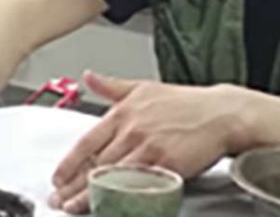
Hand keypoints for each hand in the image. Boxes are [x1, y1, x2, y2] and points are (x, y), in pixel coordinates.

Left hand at [50, 71, 246, 213]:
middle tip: (59, 199)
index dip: (69, 163)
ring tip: (76, 207)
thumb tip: (89, 77)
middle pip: (96, 165)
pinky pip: (140, 186)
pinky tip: (112, 207)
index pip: (87, 142)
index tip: (58, 177)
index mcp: (122, 113)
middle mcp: (132, 131)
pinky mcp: (168, 165)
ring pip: (113, 178)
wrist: (222, 113)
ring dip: (92, 195)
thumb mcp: (143, 87)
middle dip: (75, 185)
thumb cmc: (185, 103)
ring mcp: (149, 149)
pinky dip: (123, 198)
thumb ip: (112, 87)